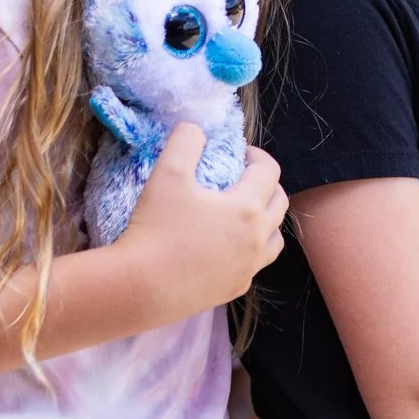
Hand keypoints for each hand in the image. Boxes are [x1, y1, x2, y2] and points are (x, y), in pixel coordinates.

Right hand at [116, 124, 287, 318]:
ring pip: (274, 238)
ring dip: (265, 219)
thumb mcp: (167, 172)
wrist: (139, 288)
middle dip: (266, 184)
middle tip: (241, 178)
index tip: (239, 153)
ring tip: (241, 212)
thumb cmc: (155, 227)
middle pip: (279, 203)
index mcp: (247, 208)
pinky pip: (255, 264)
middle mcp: (257, 239)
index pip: (269, 171)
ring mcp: (248, 268)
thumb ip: (186, 140)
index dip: (256, 155)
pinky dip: (250, 249)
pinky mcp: (234, 290)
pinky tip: (226, 244)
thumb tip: (197, 128)